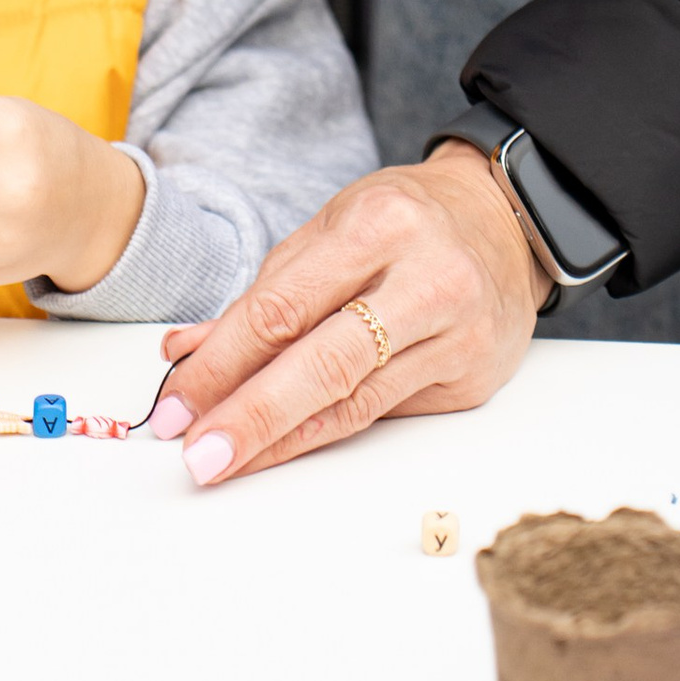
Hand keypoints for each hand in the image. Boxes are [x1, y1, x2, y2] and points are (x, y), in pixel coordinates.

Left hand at [149, 145, 544, 483]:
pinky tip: (283, 445)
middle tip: (196, 452)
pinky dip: (324, 432)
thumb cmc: (405, 222)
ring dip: (280, 439)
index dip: (222, 362)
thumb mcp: (331, 229)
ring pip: (353, 402)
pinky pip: (381, 414)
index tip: (175, 402)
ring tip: (226, 458)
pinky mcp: (469, 380)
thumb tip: (187, 355)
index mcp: (379, 224)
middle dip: (250, 416)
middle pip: (323, 365)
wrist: (503, 222)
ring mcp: (455, 336)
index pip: (284, 307)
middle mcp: (427, 280)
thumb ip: (264, 294)